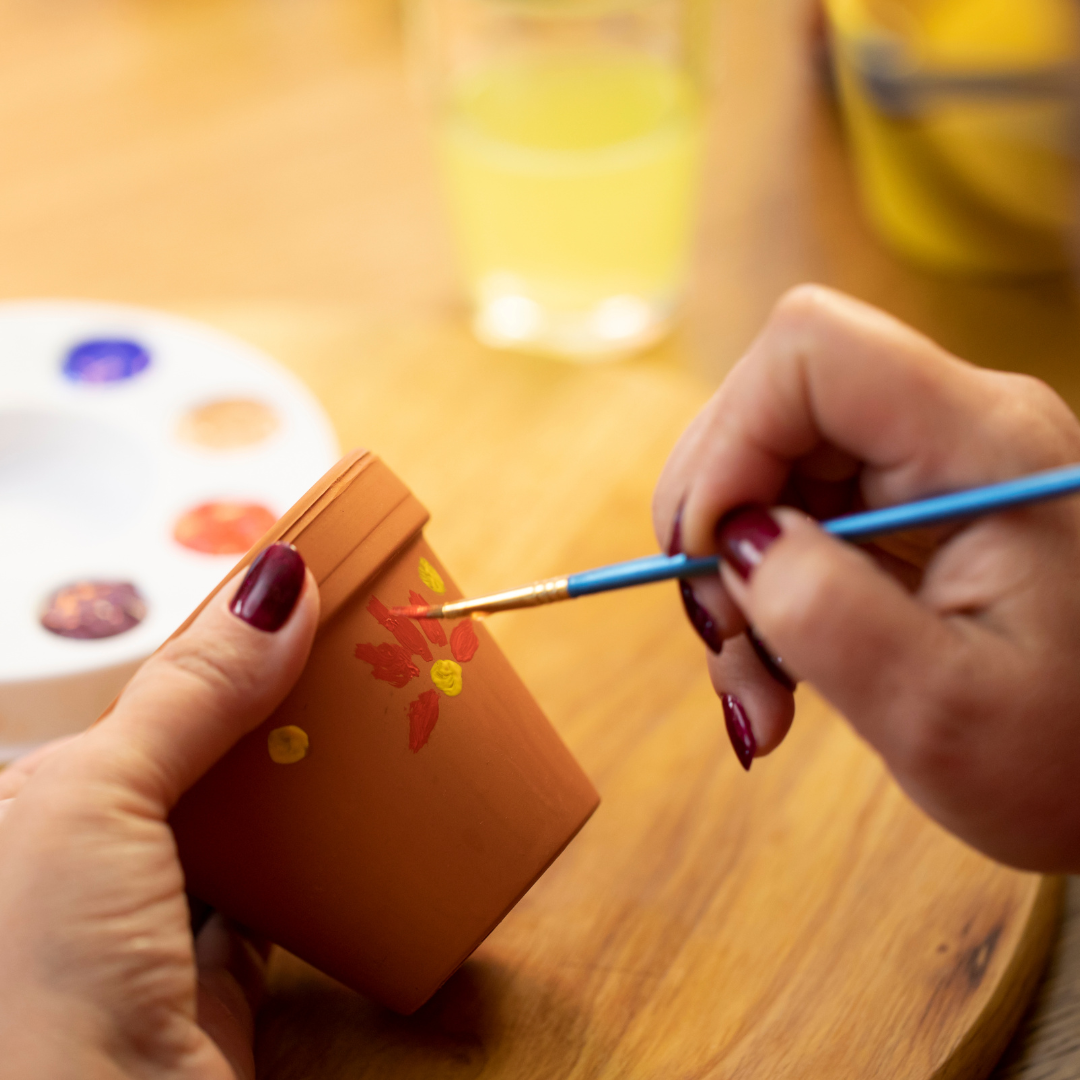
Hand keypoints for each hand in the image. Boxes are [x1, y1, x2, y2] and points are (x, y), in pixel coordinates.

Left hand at [0, 542, 318, 1078]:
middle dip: (262, 704)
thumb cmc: (39, 971)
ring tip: (360, 711)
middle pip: (192, 756)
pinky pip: (277, 894)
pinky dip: (319, 854)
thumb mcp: (95, 797)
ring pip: (238, 823)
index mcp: (30, 806)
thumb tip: (280, 579)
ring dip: (296, 777)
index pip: (130, 697)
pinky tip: (359, 810)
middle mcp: (82, 865)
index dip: (204, 645)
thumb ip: (188, 691)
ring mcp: (149, 925)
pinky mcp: (216, 980)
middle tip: (339, 646)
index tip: (283, 594)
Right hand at [654, 285, 1079, 871]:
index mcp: (985, 445)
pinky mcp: (905, 505)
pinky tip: (777, 678)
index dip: (730, 436)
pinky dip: (760, 596)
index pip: (810, 352)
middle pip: (773, 404)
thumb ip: (829, 616)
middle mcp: (955, 427)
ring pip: (768, 467)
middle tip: (724, 634)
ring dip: (731, 575)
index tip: (708, 549)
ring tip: (758, 686)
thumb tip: (730, 539)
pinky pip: (793, 516)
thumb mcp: (944, 713)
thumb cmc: (1072, 757)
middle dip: (716, 519)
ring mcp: (927, 463)